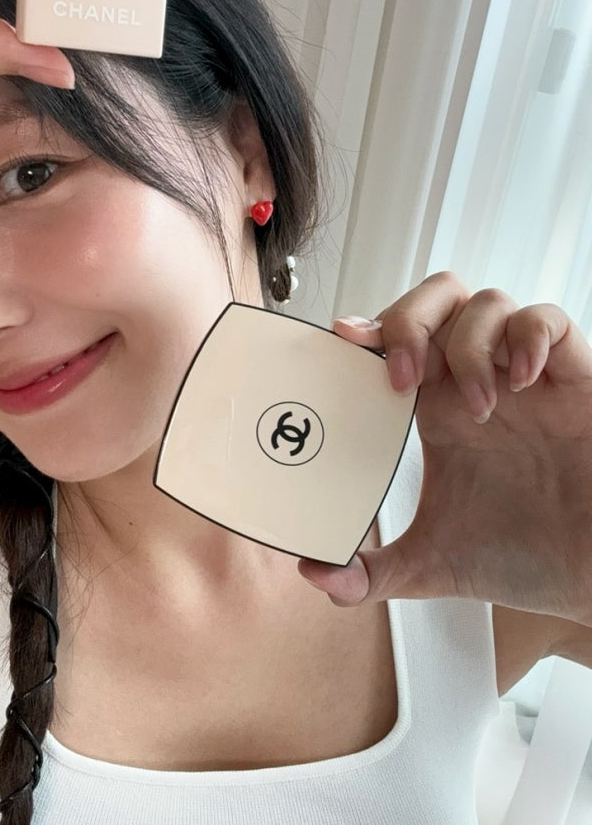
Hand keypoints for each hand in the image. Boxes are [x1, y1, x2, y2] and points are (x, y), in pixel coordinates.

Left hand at [299, 272, 591, 626]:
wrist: (588, 577)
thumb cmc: (519, 558)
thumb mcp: (431, 564)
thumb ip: (370, 572)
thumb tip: (313, 572)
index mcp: (435, 409)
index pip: (394, 340)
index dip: (368, 330)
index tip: (343, 342)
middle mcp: (475, 380)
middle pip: (435, 300)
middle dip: (410, 319)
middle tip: (405, 378)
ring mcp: (524, 376)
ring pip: (486, 302)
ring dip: (469, 345)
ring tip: (478, 408)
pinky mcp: (574, 379)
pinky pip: (550, 319)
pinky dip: (529, 336)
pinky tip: (522, 383)